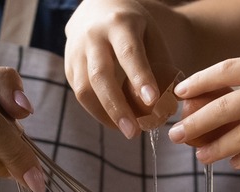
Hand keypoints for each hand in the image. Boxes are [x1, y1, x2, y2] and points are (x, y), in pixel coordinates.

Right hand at [64, 0, 175, 137]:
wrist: (96, 8)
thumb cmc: (133, 26)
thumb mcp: (151, 34)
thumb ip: (160, 64)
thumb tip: (170, 103)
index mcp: (119, 24)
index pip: (129, 53)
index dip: (140, 78)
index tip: (152, 101)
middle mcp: (93, 36)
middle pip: (100, 76)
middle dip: (117, 107)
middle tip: (134, 132)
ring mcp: (76, 52)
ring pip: (84, 90)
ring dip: (105, 115)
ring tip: (127, 130)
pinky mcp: (69, 67)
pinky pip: (80, 94)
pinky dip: (98, 112)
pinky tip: (116, 121)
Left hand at [168, 56, 239, 169]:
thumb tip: (223, 111)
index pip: (226, 70)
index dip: (199, 82)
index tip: (180, 93)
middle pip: (220, 106)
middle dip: (193, 122)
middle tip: (175, 133)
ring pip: (232, 135)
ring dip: (211, 148)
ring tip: (199, 155)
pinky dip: (239, 160)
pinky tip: (233, 163)